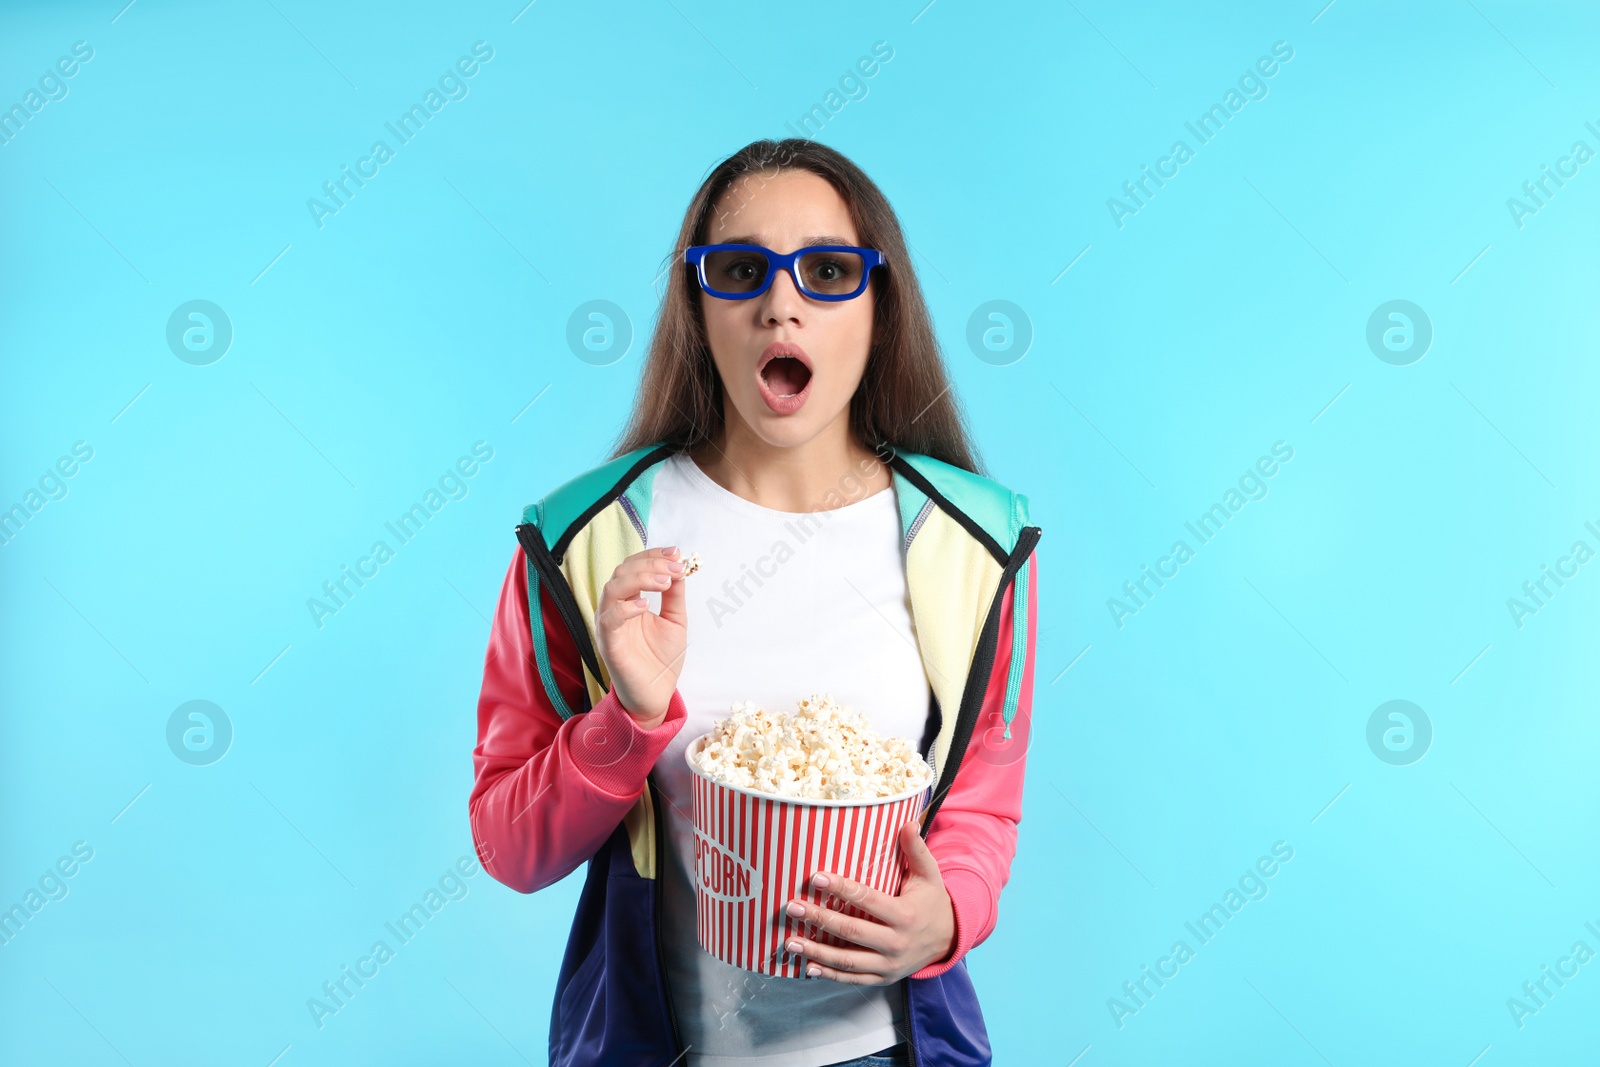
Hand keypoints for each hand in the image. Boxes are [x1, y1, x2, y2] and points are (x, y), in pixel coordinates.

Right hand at [594, 546, 686, 723]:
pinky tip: (645, 605)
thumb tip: (679, 567)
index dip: (653, 555)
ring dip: (640, 579)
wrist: (657, 694)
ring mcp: (609, 625)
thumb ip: (674, 595)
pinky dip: (626, 607)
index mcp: (629, 600)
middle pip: (622, 571)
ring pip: (612, 589)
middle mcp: (615, 608)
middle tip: (675, 568)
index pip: (634, 566)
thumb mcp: (675, 620)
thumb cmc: (661, 659)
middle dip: (650, 563)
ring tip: (664, 582)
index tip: (676, 553)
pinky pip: (609, 619)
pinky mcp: (608, 643)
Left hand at [781, 821, 956, 983]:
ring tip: (790, 942)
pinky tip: (808, 967)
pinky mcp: (883, 978)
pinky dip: (830, 975)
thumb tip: (908, 822)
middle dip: (819, 919)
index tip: (816, 877)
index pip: (867, 900)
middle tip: (792, 907)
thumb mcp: (930, 875)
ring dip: (816, 952)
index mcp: (906, 916)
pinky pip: (853, 979)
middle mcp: (897, 943)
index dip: (841, 889)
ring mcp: (889, 965)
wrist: (949, 940)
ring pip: (847, 961)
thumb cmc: (933, 902)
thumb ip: (917, 850)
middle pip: (851, 932)